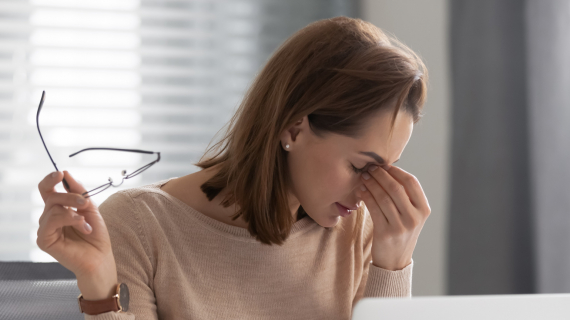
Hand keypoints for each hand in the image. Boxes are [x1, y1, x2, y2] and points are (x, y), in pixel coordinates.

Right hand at [37, 170, 117, 299]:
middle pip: (51, 196)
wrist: (100, 257)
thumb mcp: (90, 208)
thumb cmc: (96, 235)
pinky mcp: (44, 240)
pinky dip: (70, 219)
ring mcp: (45, 229)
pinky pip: (51, 221)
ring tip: (87, 221)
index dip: (51, 179)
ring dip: (73, 210)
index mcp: (59, 208)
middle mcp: (49, 217)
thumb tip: (66, 173)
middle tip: (85, 202)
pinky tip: (84, 228)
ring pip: (52, 207)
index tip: (61, 173)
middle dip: (70, 195)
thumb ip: (78, 191)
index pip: (47, 189)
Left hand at [356, 165, 430, 270]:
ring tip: (364, 177)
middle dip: (381, 175)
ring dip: (371, 184)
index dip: (396, 171)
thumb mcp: (410, 216)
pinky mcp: (386, 233)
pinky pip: (374, 209)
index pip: (412, 182)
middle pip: (396, 188)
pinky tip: (361, 191)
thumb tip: (388, 170)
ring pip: (383, 197)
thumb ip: (405, 197)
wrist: (395, 261)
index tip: (384, 165)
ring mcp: (401, 226)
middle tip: (370, 168)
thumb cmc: (400, 232)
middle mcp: (414, 218)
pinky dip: (366, 196)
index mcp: (423, 210)